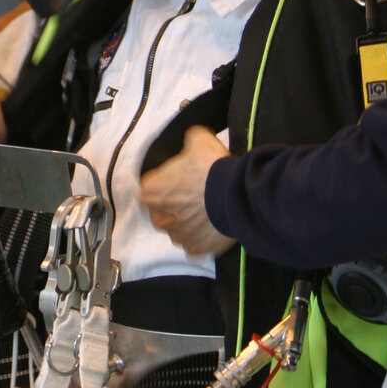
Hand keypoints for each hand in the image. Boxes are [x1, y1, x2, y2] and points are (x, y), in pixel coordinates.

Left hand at [139, 126, 234, 256]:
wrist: (235, 194)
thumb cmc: (212, 169)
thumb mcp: (198, 139)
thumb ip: (188, 141)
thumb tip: (192, 141)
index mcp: (151, 192)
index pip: (152, 185)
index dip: (168, 179)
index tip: (182, 178)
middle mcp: (159, 217)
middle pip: (163, 209)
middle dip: (176, 203)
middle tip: (196, 193)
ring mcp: (177, 235)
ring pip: (179, 227)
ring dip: (189, 220)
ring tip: (208, 208)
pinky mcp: (195, 248)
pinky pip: (195, 242)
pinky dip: (202, 234)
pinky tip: (213, 222)